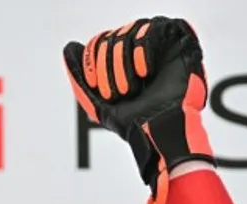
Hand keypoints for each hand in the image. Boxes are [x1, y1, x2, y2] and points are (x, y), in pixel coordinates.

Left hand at [63, 18, 213, 203]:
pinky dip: (142, 51)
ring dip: (123, 63)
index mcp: (123, 61)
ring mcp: (160, 43)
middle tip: (117, 92)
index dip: (92, 60)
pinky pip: (152, 29)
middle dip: (107, 66)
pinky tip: (145, 72)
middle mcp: (141, 49)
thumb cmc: (134, 122)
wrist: (161, 130)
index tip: (95, 86)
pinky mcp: (178, 40)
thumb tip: (68, 49)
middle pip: (113, 37)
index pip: (100, 42)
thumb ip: (80, 79)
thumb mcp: (98, 104)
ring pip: (130, 32)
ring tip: (131, 88)